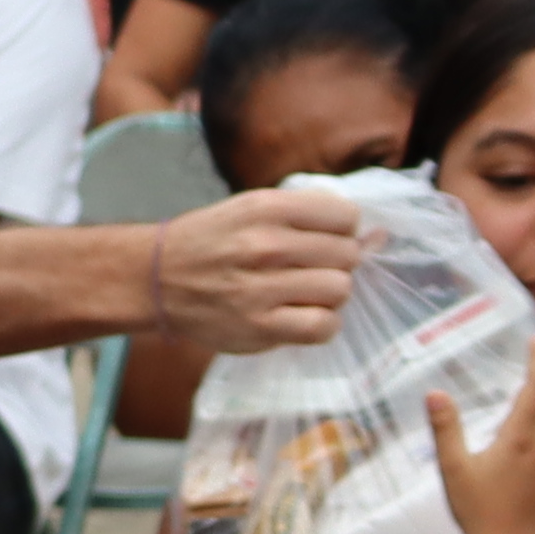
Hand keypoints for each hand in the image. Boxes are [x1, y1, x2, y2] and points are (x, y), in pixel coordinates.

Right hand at [147, 188, 371, 353]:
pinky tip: (302, 316)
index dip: (341, 230)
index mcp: (265, 207)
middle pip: (347, 255)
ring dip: (328, 294)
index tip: (322, 240)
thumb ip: (312, 217)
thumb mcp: (254, 209)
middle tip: (310, 270)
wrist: (154, 278)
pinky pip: (323, 326)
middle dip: (337, 264)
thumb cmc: (212, 241)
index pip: (345, 216)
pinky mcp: (258, 327)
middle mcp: (264, 244)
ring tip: (303, 293)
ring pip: (339, 290)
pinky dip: (322, 323)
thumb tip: (380, 236)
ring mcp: (260, 288)